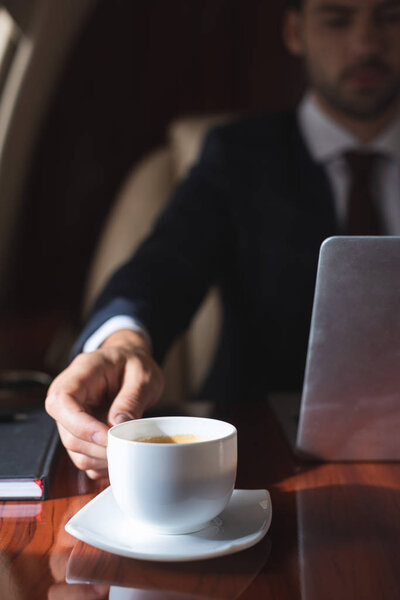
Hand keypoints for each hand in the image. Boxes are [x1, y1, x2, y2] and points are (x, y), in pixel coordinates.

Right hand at [45, 329, 163, 478]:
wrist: (129, 360)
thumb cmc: (133, 363)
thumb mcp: (142, 375)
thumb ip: (131, 398)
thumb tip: (117, 425)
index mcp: (81, 373)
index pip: (62, 401)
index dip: (80, 425)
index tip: (106, 437)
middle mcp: (68, 395)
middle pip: (67, 432)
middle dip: (97, 447)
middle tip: (126, 445)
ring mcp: (71, 415)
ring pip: (74, 449)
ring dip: (100, 457)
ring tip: (126, 449)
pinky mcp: (78, 431)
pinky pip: (82, 456)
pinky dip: (100, 463)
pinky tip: (119, 454)